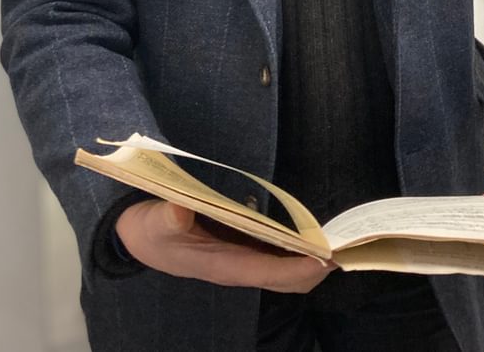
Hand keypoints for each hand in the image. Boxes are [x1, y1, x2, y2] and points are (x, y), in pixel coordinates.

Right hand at [115, 200, 333, 292]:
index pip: (274, 273)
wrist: (135, 236)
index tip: (329, 255)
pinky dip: (297, 243)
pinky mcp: (240, 244)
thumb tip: (180, 206)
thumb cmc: (147, 229)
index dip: (304, 268)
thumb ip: (167, 216)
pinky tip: (311, 226)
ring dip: (312, 254)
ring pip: (286, 265)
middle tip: (348, 241)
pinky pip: (277, 251)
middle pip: (289, 276)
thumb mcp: (153, 221)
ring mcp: (241, 256)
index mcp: (224, 265)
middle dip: (318, 264)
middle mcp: (239, 265)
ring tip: (338, 232)